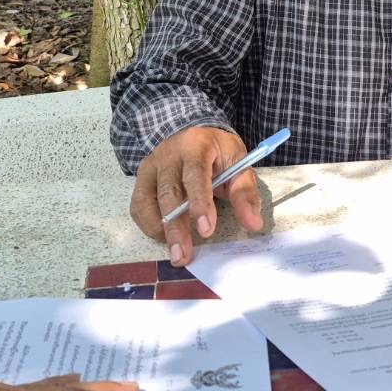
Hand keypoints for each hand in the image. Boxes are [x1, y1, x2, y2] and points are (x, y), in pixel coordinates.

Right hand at [129, 126, 264, 265]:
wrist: (195, 135)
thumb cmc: (218, 153)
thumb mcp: (238, 164)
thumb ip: (245, 194)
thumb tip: (253, 224)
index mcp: (196, 145)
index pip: (194, 174)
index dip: (199, 203)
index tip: (206, 230)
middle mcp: (168, 154)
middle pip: (168, 192)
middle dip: (176, 227)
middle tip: (184, 255)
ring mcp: (151, 166)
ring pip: (148, 201)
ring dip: (160, 231)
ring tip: (176, 252)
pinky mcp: (141, 179)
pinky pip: (138, 206)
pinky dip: (149, 225)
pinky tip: (164, 238)